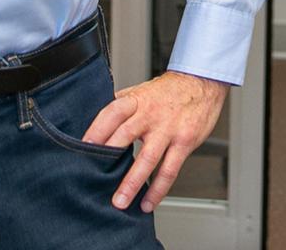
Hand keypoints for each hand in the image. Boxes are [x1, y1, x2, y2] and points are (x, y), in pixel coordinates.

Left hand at [83, 70, 228, 211]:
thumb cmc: (169, 90)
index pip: (112, 113)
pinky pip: (169, 170)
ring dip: (133, 183)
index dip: (96, 129)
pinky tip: (148, 202)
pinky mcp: (184, 142)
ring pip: (148, 159)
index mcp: (136, 100)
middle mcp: (151, 114)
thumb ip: (119, 106)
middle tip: (93, 179)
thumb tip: (93, 121)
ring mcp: (169, 129)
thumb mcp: (141, 91)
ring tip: (120, 202)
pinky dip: (158, 189)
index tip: (83, 148)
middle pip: (126, 135)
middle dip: (108, 158)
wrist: (203, 82)